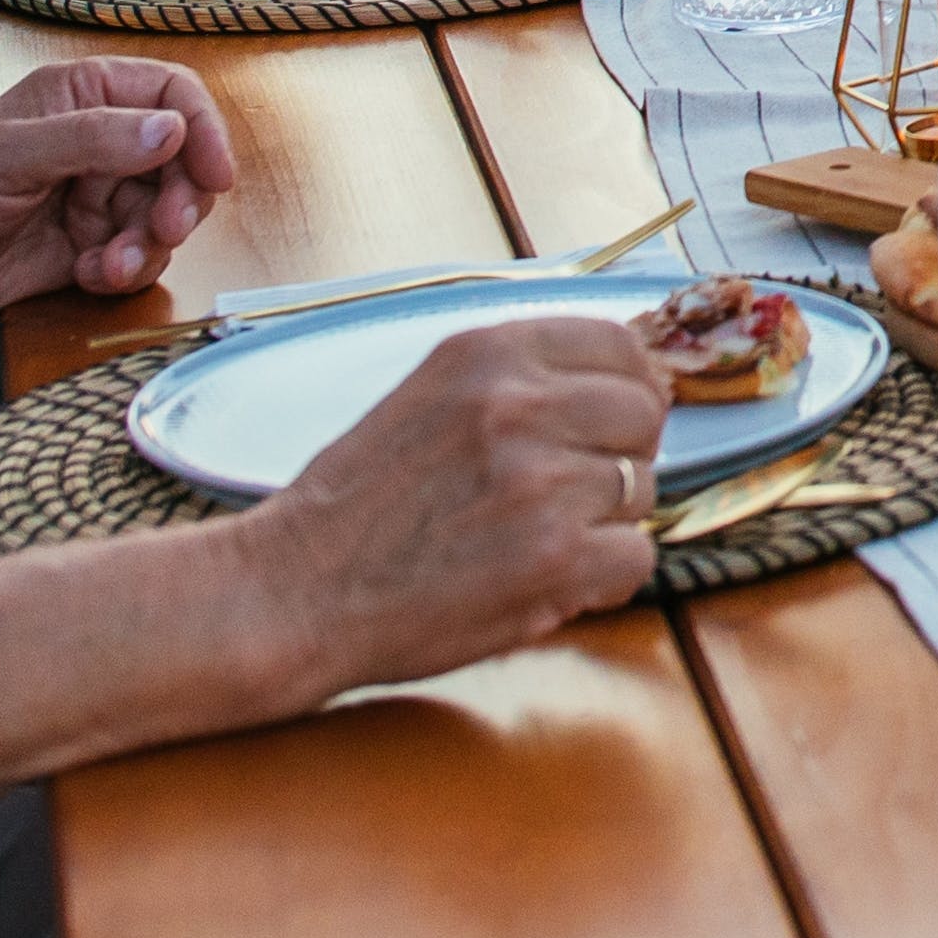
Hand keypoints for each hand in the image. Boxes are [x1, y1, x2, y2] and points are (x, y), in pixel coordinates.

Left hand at [0, 58, 245, 330]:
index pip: (171, 96)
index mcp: (80, 97)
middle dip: (180, 199)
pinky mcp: (86, 246)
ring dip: (148, 244)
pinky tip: (89, 275)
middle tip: (164, 228)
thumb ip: (92, 139)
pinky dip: (125, 270)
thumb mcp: (8, 157)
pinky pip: (137, 256)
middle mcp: (95, 142)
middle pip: (180, 161)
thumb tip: (171, 130)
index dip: (203, 131)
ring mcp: (92, 196)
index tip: (215, 175)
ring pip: (163, 215)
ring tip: (108, 263)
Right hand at [242, 317, 667, 687]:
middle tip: (569, 493)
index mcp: (487, 353)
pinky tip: (546, 581)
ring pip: (643, 491)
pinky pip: (635, 559)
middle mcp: (519, 406)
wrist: (291, 592)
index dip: (628, 388)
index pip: (620, 345)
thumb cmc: (357, 505)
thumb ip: (521, 380)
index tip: (612, 422)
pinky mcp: (553, 559)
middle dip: (621, 456)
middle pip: (645, 415)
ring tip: (533, 540)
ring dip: (603, 523)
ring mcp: (541, 483)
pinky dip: (601, 580)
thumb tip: (632, 379)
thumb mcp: (431, 396)